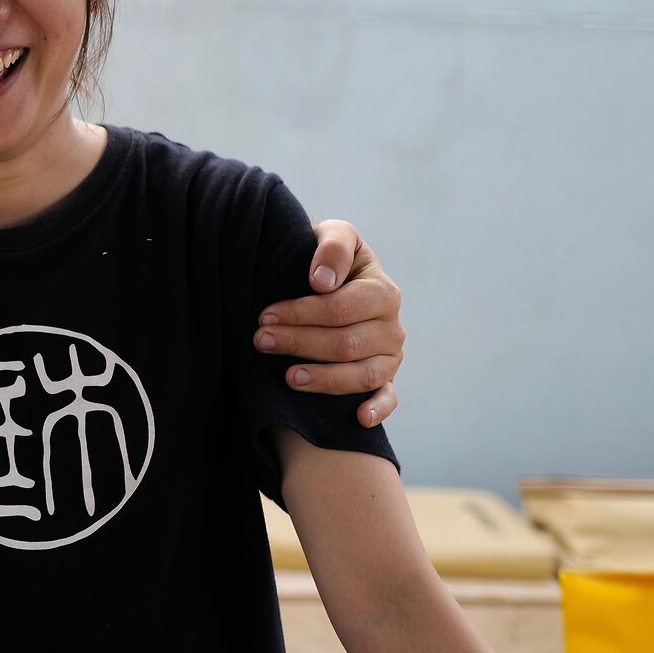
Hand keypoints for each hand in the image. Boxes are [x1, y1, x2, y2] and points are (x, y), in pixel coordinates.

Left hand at [253, 219, 404, 426]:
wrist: (331, 280)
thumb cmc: (328, 259)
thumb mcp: (334, 235)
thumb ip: (333, 246)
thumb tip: (322, 281)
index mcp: (383, 291)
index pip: (341, 309)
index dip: (302, 314)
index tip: (265, 315)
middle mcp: (393, 327)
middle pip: (346, 344)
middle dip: (300, 343)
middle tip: (260, 340)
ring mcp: (391, 356)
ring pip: (362, 375)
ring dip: (324, 379)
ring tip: (288, 377)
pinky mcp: (386, 379)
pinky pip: (389, 398)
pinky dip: (377, 409)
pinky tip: (358, 418)